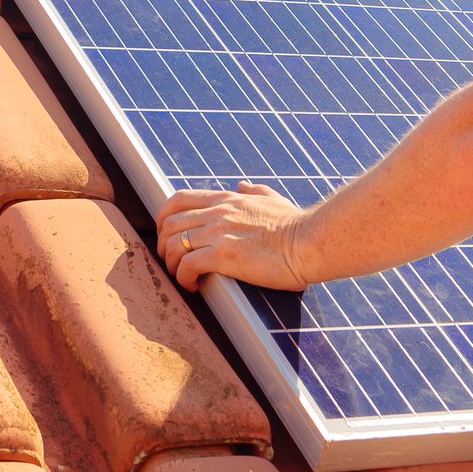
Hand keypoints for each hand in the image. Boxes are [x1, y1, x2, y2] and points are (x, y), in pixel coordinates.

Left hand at [153, 181, 312, 290]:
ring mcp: (218, 232)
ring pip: (173, 245)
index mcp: (225, 199)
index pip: (178, 199)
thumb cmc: (294, 224)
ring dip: (172, 265)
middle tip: (174, 263)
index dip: (163, 219)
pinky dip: (183, 278)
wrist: (309, 241)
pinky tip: (195, 287)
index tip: (168, 237)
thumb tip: (242, 184)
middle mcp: (216, 213)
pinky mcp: (224, 255)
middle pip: (168, 224)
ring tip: (184, 278)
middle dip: (163, 246)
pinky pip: (186, 265)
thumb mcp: (272, 198)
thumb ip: (254, 190)